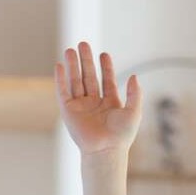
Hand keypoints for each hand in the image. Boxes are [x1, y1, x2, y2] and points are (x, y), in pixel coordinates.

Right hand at [54, 42, 142, 156]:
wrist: (105, 150)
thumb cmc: (121, 136)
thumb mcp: (134, 112)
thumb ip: (135, 94)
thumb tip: (134, 76)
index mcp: (109, 104)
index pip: (106, 81)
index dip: (105, 67)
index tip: (104, 54)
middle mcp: (94, 104)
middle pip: (89, 77)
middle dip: (86, 61)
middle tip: (83, 44)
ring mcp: (80, 107)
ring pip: (75, 82)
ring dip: (73, 66)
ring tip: (70, 49)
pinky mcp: (68, 112)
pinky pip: (63, 92)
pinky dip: (60, 79)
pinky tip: (60, 66)